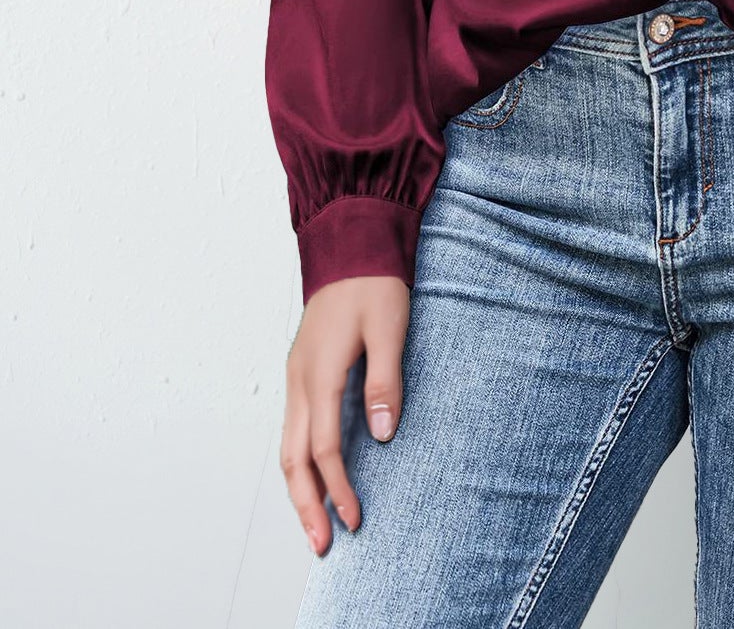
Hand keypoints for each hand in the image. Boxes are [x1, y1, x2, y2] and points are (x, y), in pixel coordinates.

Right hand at [280, 275, 409, 554]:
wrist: (352, 243)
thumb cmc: (374, 283)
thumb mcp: (389, 327)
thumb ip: (384, 380)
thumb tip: (382, 433)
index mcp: (320, 372)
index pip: (325, 448)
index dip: (339, 488)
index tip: (355, 519)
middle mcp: (299, 380)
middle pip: (294, 459)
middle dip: (306, 505)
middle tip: (322, 545)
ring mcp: (296, 375)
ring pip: (288, 446)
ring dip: (299, 488)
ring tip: (313, 523)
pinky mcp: (302, 370)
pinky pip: (292, 428)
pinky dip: (299, 461)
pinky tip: (312, 476)